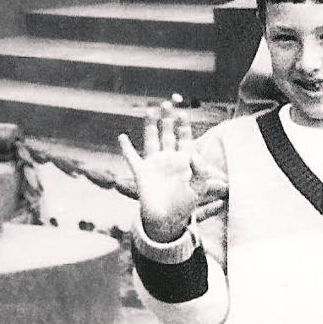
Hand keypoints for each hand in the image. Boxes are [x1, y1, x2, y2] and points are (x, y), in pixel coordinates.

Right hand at [118, 103, 225, 241]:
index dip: (184, 125)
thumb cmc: (185, 206)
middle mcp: (168, 159)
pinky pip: (132, 158)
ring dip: (150, 125)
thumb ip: (200, 170)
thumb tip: (193, 153)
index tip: (184, 112)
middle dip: (168, 118)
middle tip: (168, 103)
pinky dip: (126, 148)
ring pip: (151, 139)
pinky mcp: (141, 172)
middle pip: (168, 133)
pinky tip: (122, 136)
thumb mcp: (198, 188)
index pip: (185, 138)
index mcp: (184, 161)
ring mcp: (154, 164)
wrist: (167, 220)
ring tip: (150, 109)